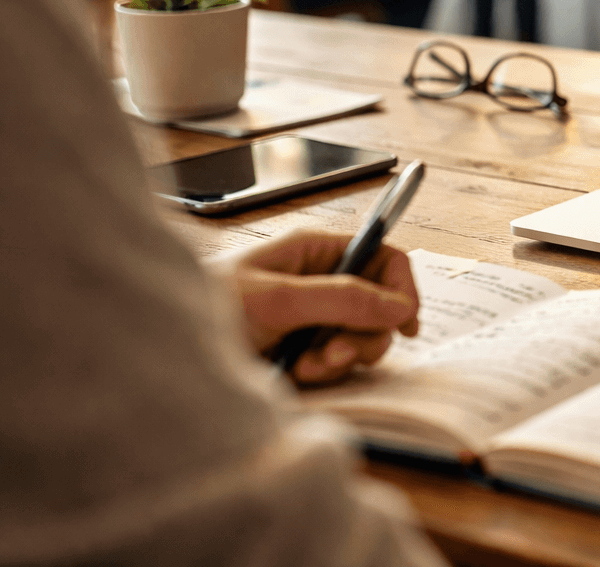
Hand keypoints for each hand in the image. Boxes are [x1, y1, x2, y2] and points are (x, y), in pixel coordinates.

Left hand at [209, 228, 420, 384]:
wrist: (166, 361)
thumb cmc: (209, 311)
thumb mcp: (277, 301)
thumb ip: (342, 298)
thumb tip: (400, 306)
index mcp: (314, 252)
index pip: (382, 257)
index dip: (401, 286)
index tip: (406, 321)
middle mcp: (320, 282)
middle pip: (380, 303)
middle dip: (364, 332)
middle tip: (334, 352)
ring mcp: (314, 318)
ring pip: (364, 336)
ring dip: (342, 356)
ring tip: (306, 366)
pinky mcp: (306, 350)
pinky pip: (341, 362)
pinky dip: (326, 371)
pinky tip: (295, 373)